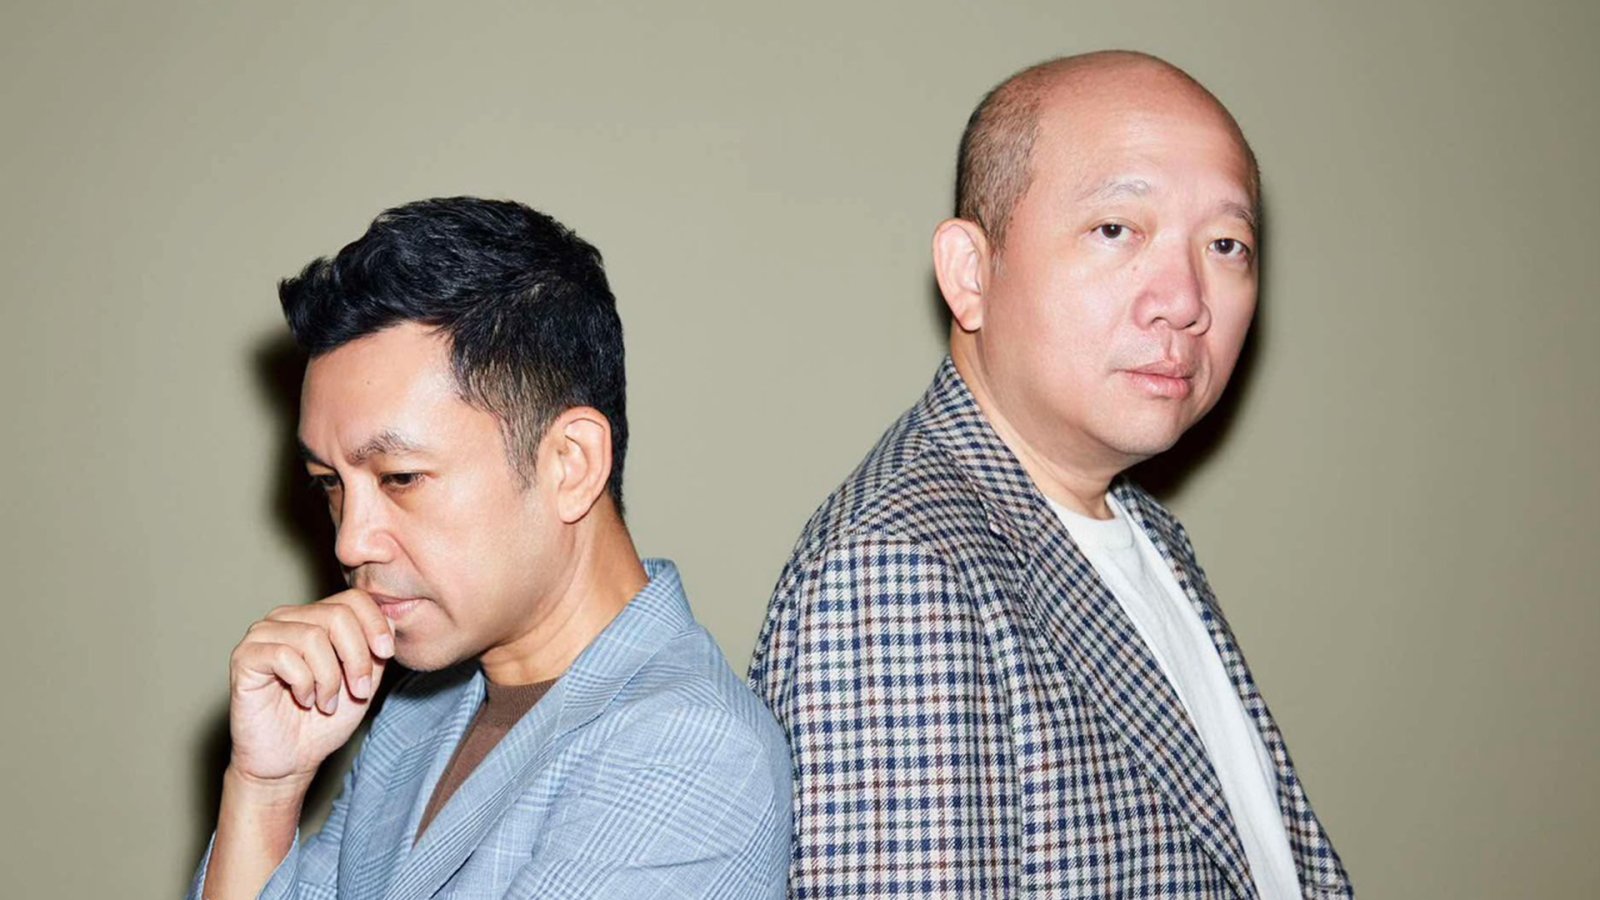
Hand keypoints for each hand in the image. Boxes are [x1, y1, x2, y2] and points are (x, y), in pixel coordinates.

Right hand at [225, 588, 394, 785]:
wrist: (290, 760)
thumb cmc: (324, 721)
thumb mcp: (364, 681)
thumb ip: (375, 649)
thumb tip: (391, 616)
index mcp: (315, 618)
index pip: (353, 599)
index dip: (375, 624)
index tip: (387, 654)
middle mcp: (287, 619)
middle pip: (337, 615)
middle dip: (357, 657)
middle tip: (359, 690)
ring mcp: (262, 635)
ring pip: (312, 637)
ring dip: (330, 677)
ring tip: (326, 702)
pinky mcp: (244, 657)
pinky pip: (283, 656)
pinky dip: (303, 683)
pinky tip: (304, 699)